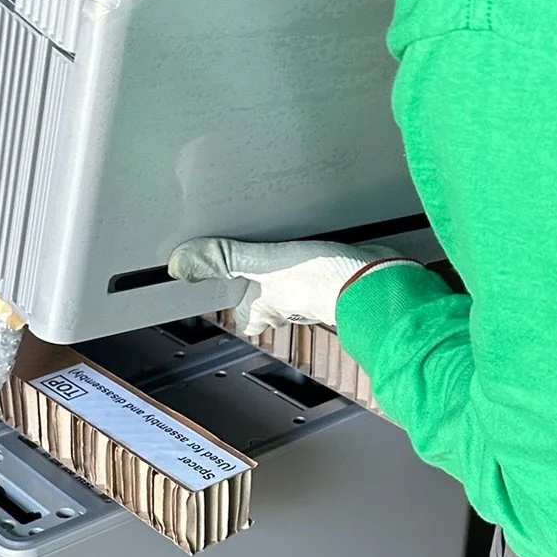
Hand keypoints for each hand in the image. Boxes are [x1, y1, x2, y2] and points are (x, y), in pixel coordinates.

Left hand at [168, 237, 399, 336]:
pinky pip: (326, 271)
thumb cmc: (319, 279)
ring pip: (299, 286)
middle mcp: (292, 306)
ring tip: (292, 245)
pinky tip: (325, 240)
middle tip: (263, 261)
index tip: (235, 289)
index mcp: (268, 308)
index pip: (247, 316)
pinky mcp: (343, 277)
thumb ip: (223, 260)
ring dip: (297, 271)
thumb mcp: (261, 262)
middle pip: (273, 302)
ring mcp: (319, 294)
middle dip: (269, 285)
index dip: (242, 305)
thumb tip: (180, 265)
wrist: (376, 279)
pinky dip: (324, 260)